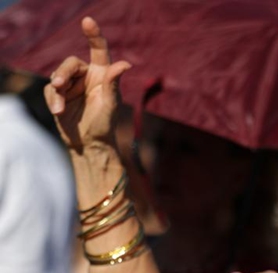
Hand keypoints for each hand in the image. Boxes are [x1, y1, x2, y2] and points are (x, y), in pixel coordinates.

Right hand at [44, 17, 130, 151]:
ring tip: (59, 107)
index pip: (98, 50)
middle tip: (59, 83)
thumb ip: (113, 83)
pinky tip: (58, 112)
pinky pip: (50, 90)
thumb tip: (125, 64)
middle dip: (64, 72)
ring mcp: (71, 85)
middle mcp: (86, 76)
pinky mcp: (58, 94)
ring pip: (58, 75)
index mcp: (102, 74)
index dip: (94, 35)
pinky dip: (53, 100)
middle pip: (70, 63)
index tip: (88, 21)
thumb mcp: (111, 104)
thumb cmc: (105, 124)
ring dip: (57, 89)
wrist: (90, 143)